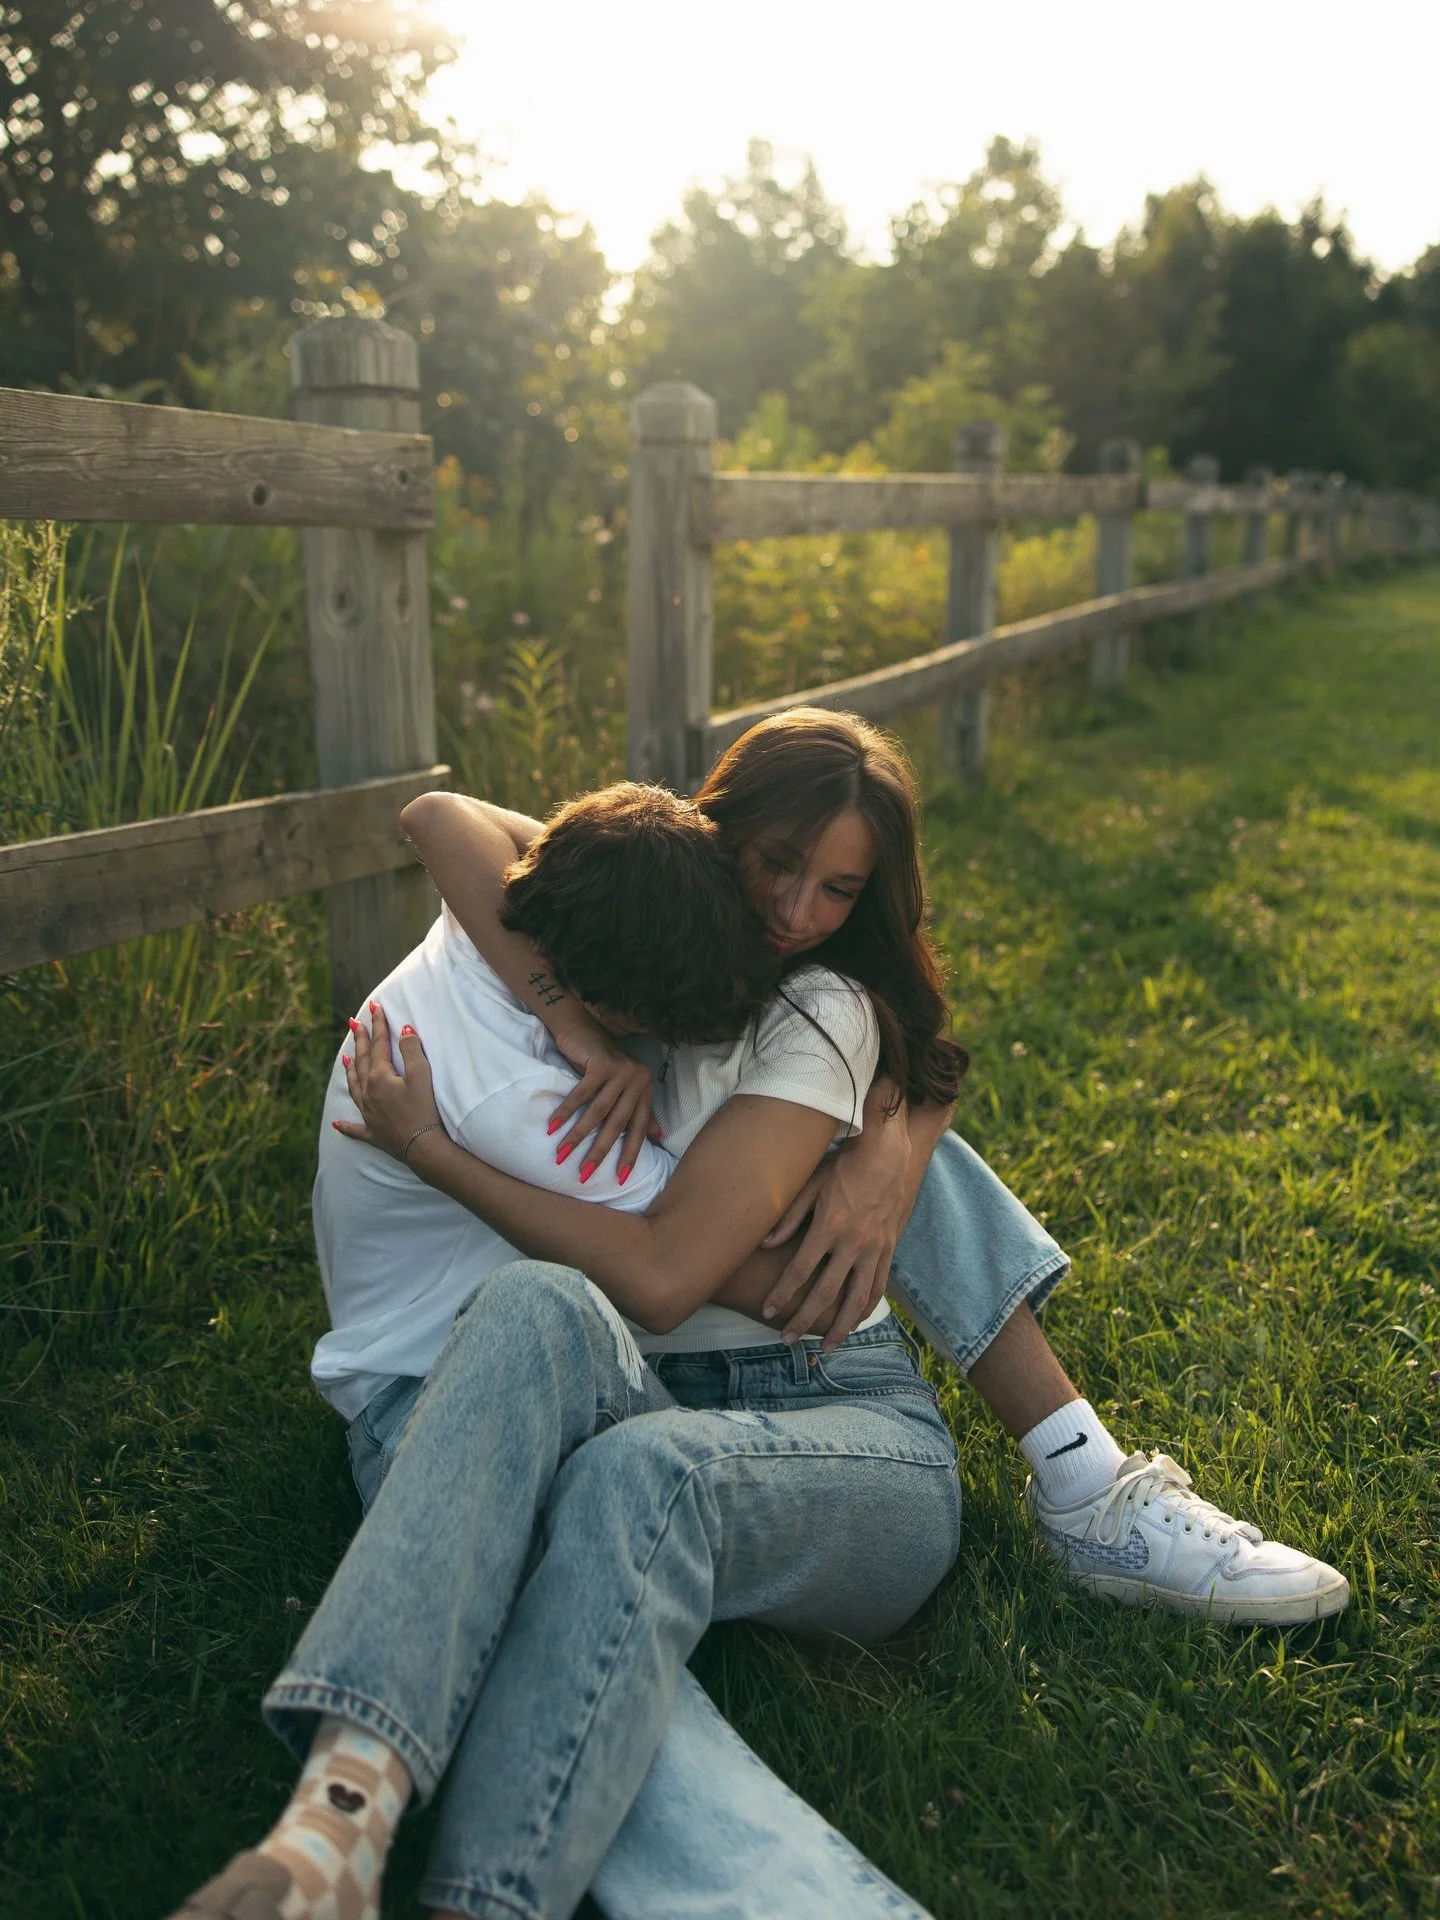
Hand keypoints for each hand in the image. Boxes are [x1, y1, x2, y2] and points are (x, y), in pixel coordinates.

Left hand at [334, 1002, 442, 1162]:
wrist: (422, 1147)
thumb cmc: (424, 1110)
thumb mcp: (421, 1076)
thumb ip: (412, 1050)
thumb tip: (404, 1029)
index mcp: (379, 1077)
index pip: (378, 1045)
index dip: (378, 1024)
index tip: (375, 1006)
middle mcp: (368, 1093)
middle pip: (361, 1061)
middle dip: (359, 1040)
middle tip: (354, 1023)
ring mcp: (368, 1114)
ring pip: (354, 1087)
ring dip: (350, 1071)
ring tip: (345, 1058)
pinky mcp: (372, 1133)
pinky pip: (355, 1128)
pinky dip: (346, 1125)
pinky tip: (337, 1124)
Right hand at [546, 1015, 659, 1183]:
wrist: (582, 1028)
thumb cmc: (601, 1063)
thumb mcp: (623, 1088)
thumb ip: (640, 1110)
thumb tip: (658, 1137)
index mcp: (644, 1090)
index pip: (638, 1129)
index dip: (630, 1154)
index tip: (620, 1179)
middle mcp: (637, 1081)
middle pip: (617, 1124)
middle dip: (600, 1151)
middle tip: (584, 1174)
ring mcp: (621, 1071)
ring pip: (599, 1112)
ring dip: (578, 1136)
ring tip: (562, 1154)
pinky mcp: (602, 1064)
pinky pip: (581, 1094)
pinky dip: (566, 1112)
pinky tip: (553, 1127)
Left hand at [759, 1129, 909, 1351]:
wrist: (888, 1153)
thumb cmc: (843, 1165)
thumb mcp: (811, 1185)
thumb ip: (789, 1217)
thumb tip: (765, 1244)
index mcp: (829, 1226)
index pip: (800, 1270)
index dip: (782, 1294)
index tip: (768, 1311)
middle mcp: (853, 1242)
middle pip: (825, 1292)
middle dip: (803, 1319)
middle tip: (787, 1339)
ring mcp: (874, 1247)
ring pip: (856, 1298)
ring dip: (840, 1326)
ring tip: (827, 1346)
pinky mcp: (889, 1247)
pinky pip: (878, 1285)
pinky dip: (866, 1307)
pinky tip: (856, 1321)